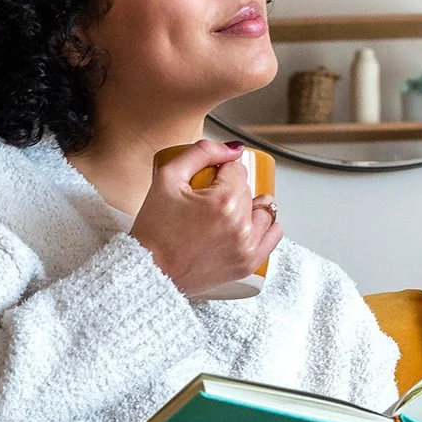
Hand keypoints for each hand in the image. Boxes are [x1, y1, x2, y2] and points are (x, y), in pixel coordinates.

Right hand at [129, 140, 281, 296]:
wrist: (149, 272)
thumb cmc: (154, 231)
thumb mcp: (167, 178)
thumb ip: (201, 152)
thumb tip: (233, 149)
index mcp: (223, 201)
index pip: (237, 170)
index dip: (221, 171)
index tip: (207, 180)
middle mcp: (240, 226)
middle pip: (248, 190)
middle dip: (231, 189)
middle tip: (207, 200)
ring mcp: (246, 247)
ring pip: (264, 211)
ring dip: (249, 207)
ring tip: (227, 213)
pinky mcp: (247, 264)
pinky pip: (272, 237)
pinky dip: (265, 227)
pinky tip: (249, 224)